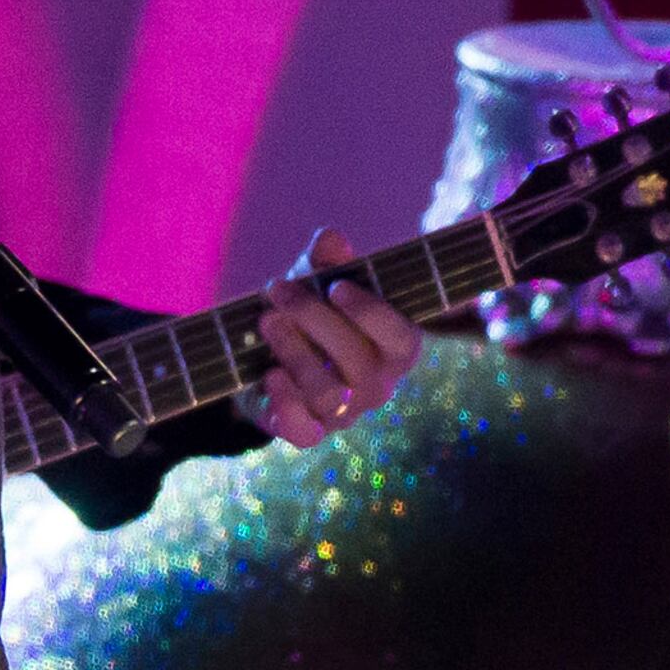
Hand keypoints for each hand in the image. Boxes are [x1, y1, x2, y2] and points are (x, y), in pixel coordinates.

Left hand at [254, 228, 423, 446]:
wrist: (268, 356)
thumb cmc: (308, 313)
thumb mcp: (316, 280)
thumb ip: (327, 261)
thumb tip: (331, 238)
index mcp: (394, 349)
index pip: (402, 340)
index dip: (372, 315)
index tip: (336, 287)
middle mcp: (376, 386)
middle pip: (358, 363)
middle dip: (314, 319)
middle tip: (278, 289)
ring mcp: (345, 414)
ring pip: (328, 394)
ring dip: (294, 352)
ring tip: (267, 320)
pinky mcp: (308, 432)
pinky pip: (304, 432)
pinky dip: (285, 402)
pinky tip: (269, 373)